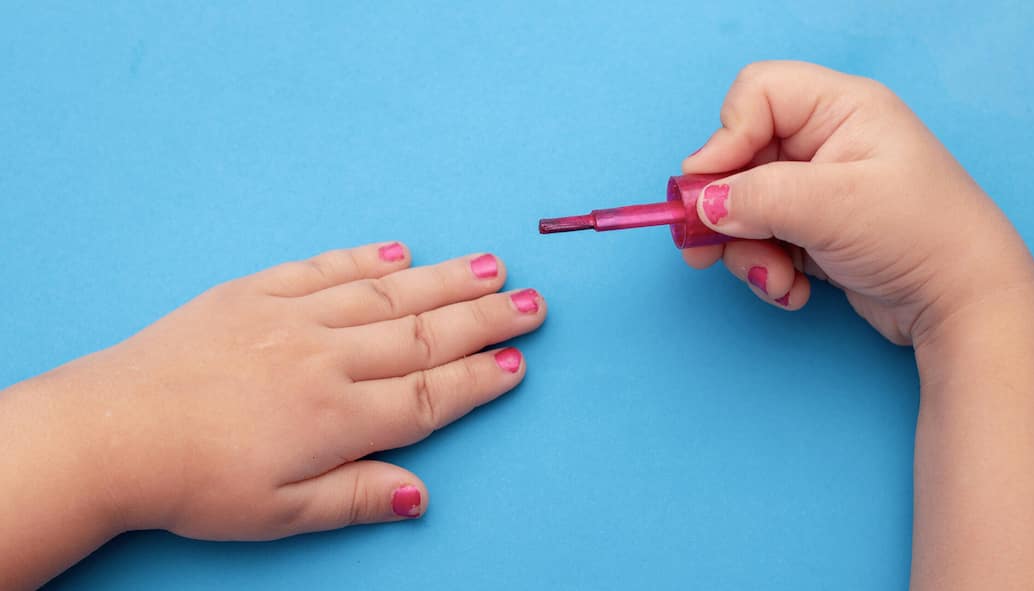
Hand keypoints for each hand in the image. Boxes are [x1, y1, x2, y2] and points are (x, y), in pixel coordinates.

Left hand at [51, 243, 545, 538]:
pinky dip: (364, 258)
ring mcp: (291, 319)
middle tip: (533, 301)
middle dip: (485, 318)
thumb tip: (420, 495)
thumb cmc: (194, 482)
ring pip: (386, 295)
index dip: (480, 379)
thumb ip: (355, 497)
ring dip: (443, 280)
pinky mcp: (254, 295)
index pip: (430, 394)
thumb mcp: (278, 513)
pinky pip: (322, 269)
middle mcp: (326, 358)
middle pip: (424, 335)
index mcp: (337, 417)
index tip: (519, 361)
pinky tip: (398, 251)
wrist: (112, 432)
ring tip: (489, 265)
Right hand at [680, 61, 1033, 345]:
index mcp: (839, 110)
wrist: (963, 304)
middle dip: (725, 211)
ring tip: (776, 280)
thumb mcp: (832, 207)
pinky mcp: (811, 230)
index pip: (756, 96)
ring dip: (747, 251)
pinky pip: (761, 240)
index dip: (725, 138)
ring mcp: (816, 188)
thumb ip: (757, 199)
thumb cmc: (919, 235)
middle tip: (705, 250)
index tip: (706, 190)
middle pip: (739, 158)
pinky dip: (767, 268)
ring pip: (742, 206)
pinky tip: (792, 290)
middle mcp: (824, 142)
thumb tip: (701, 205)